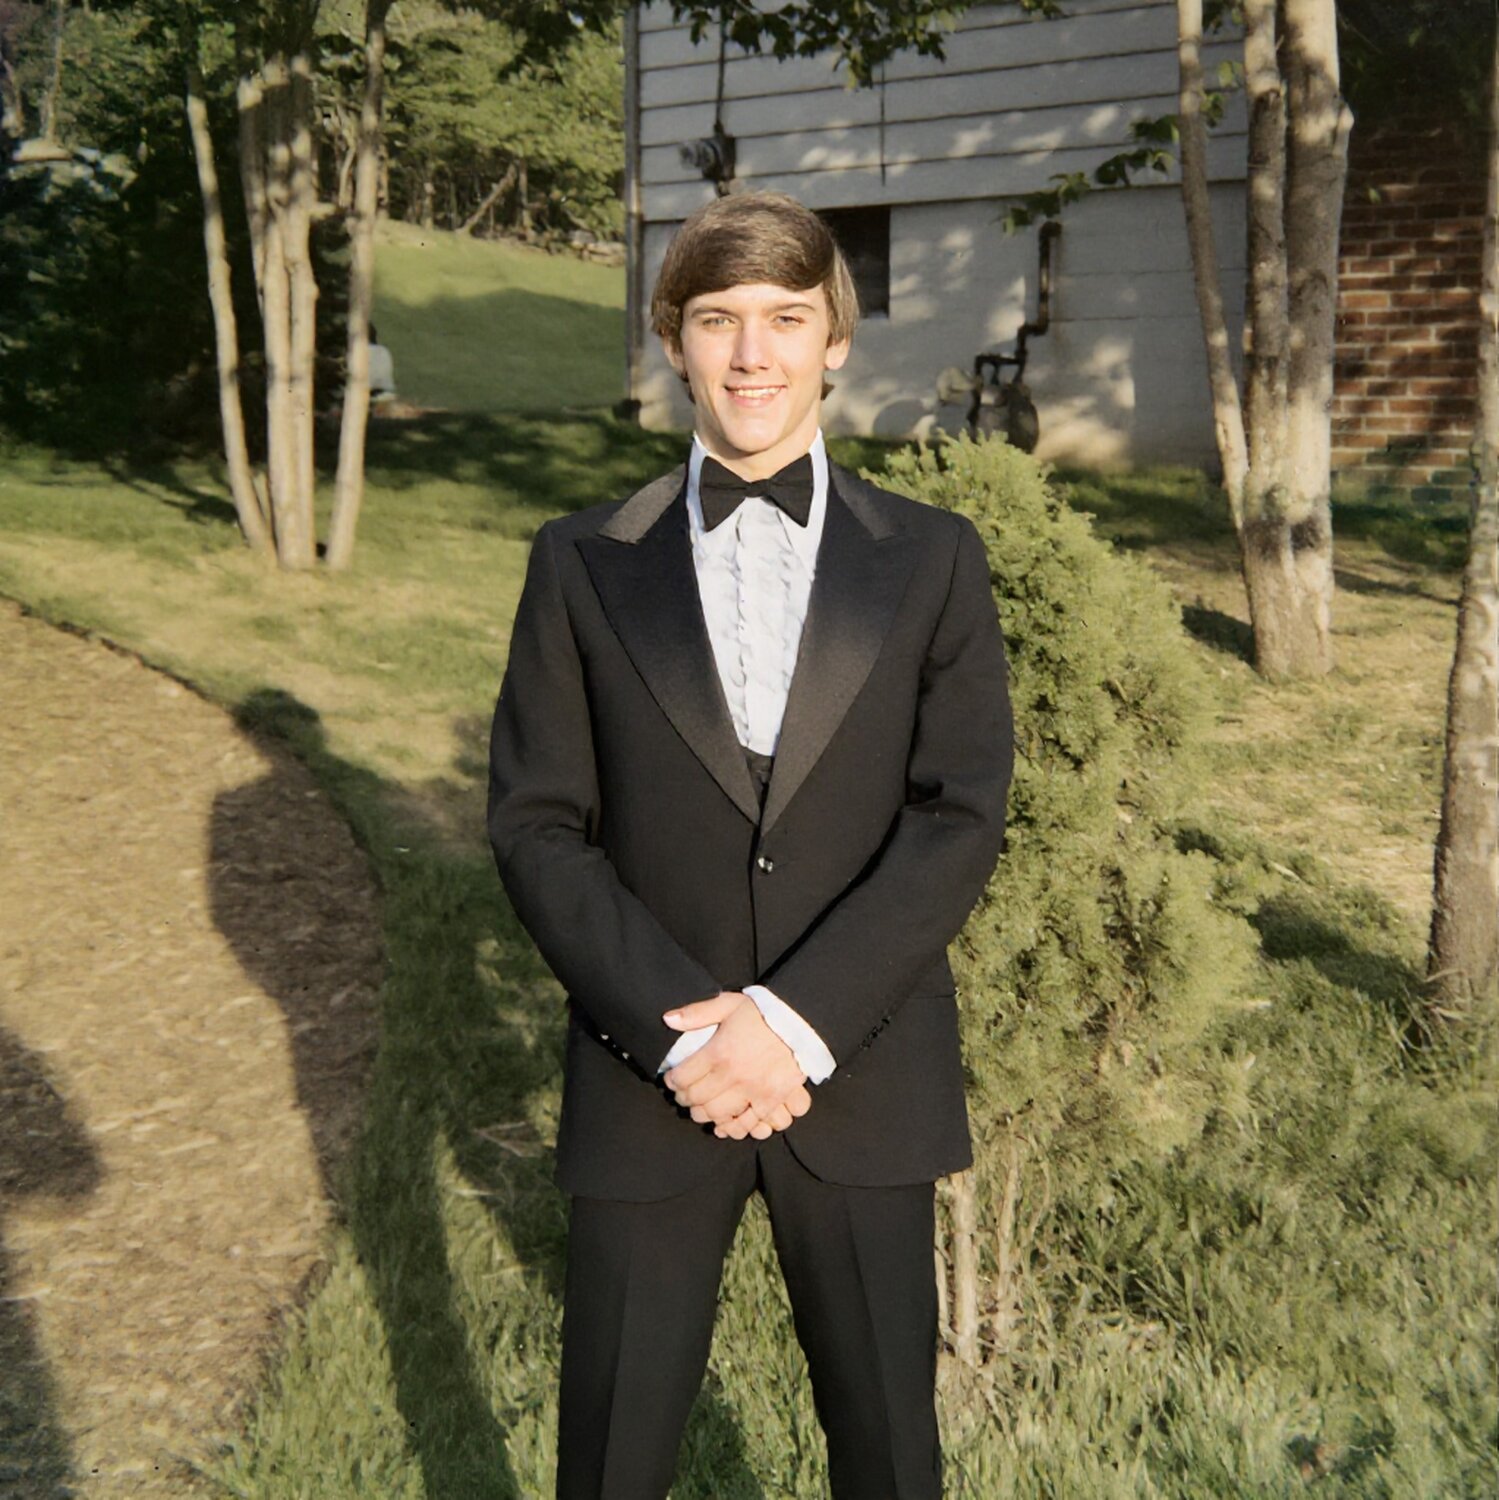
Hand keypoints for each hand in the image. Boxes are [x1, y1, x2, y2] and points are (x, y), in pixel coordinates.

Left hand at [663, 992, 809, 1139]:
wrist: (802, 1022)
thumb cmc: (763, 1012)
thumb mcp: (728, 1004)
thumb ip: (696, 1013)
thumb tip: (667, 1019)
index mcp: (718, 1052)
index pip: (683, 1076)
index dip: (672, 1082)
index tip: (671, 1081)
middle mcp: (732, 1075)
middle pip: (697, 1098)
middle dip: (684, 1099)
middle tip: (683, 1096)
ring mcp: (752, 1091)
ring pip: (716, 1114)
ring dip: (702, 1115)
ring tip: (699, 1110)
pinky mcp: (770, 1101)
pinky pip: (745, 1123)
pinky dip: (730, 1128)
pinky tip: (722, 1126)